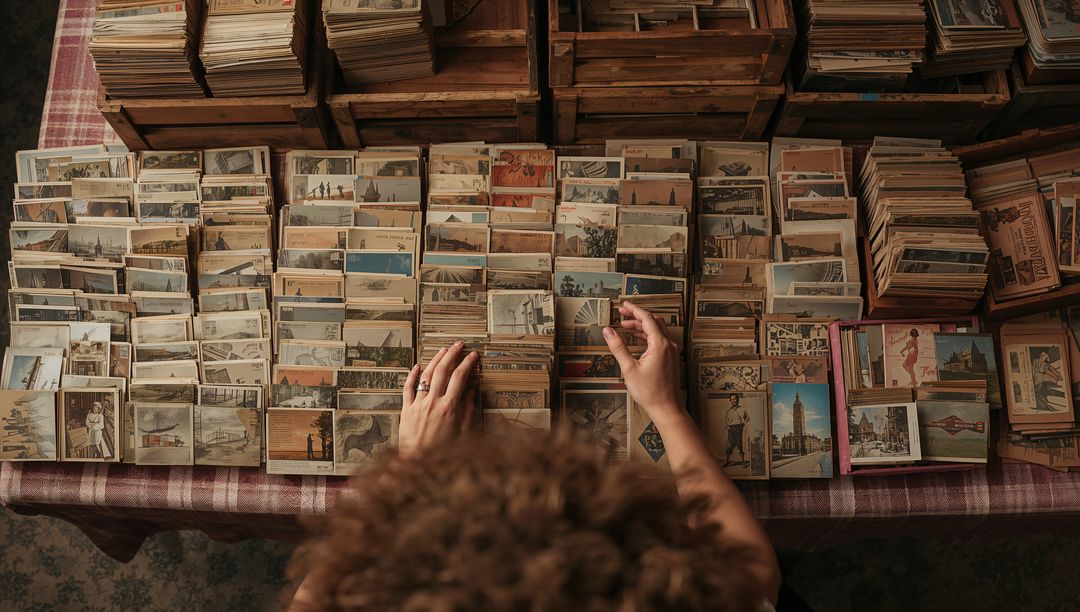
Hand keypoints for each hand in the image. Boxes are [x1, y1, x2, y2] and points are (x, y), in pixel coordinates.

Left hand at [398, 342, 478, 454]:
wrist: (417, 465)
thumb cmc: (442, 453)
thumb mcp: (463, 434)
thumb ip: (467, 412)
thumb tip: (471, 393)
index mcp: (449, 408)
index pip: (460, 378)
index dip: (467, 363)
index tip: (473, 355)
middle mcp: (433, 403)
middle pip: (443, 371)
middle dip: (452, 354)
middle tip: (458, 345)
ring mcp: (418, 405)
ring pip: (426, 375)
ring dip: (435, 360)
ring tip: (442, 350)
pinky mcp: (406, 410)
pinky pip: (408, 388)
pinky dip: (412, 375)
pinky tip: (416, 366)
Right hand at [602, 301, 683, 425]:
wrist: (666, 408)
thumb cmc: (650, 392)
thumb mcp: (629, 369)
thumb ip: (618, 347)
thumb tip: (608, 331)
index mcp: (660, 344)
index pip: (647, 318)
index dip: (634, 309)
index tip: (624, 304)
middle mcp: (669, 344)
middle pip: (653, 321)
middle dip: (637, 315)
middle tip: (622, 312)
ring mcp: (672, 351)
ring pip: (657, 329)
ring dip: (642, 325)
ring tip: (625, 325)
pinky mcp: (671, 357)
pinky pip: (659, 338)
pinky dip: (647, 334)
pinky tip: (636, 337)